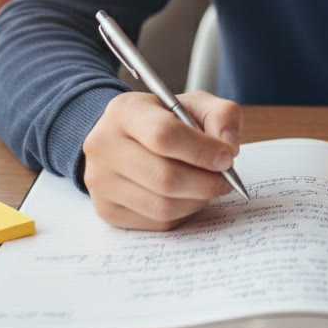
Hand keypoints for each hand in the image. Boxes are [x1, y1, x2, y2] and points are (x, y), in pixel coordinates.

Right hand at [82, 90, 241, 230]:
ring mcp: (100, 181)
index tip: (227, 157)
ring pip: (162, 206)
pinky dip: (182, 213)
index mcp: (125, 111)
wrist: (125, 137)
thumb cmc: (164, 120)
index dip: (202, 151)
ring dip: (197, 200)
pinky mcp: (106, 209)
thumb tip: (228, 149)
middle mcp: (104, 145)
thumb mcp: (195, 104)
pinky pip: (157, 222)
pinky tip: (187, 196)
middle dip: (206, 183)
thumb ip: (221, 116)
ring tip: (207, 186)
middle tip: (225, 179)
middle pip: (164, 177)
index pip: (164, 135)